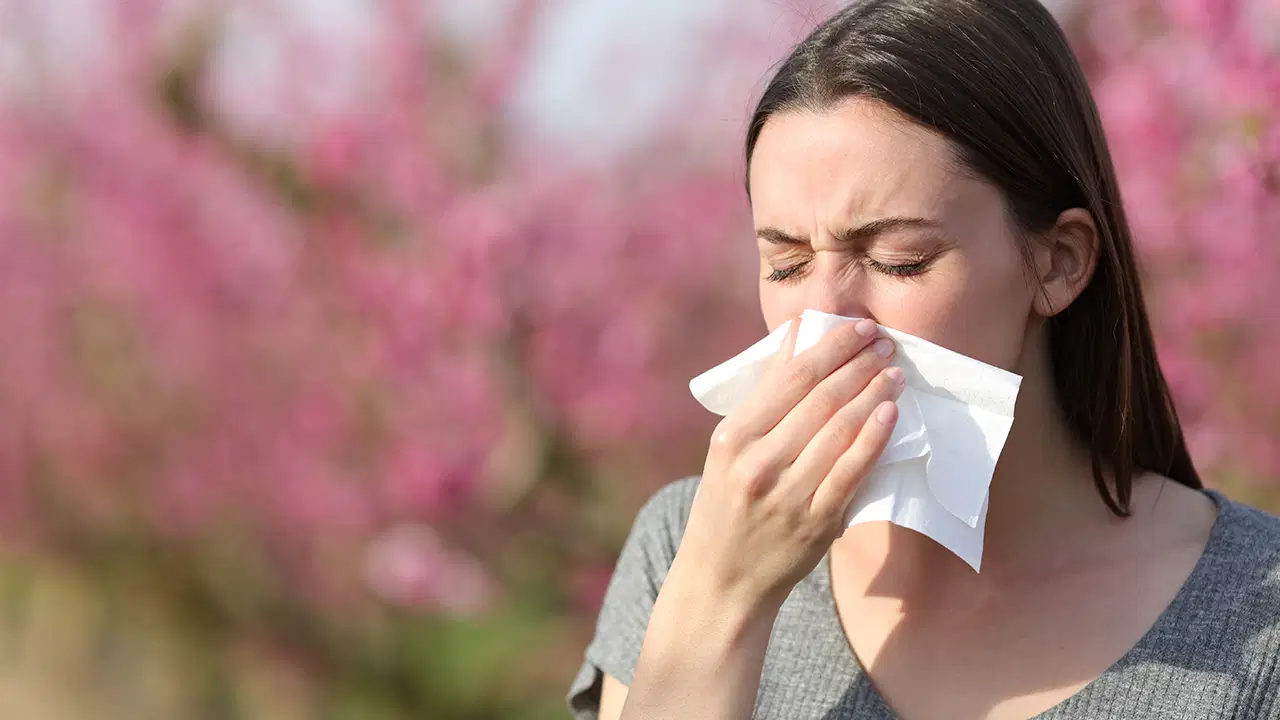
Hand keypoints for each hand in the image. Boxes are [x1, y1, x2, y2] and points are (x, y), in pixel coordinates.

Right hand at [675, 316, 903, 609]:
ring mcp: (788, 494)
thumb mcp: (729, 446)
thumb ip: (764, 394)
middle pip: (820, 399)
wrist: (722, 578)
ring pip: (840, 431)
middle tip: (886, 344)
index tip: (861, 329)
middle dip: (859, 365)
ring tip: (894, 374)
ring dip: (873, 395)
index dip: (832, 348)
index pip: (790, 378)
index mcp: (732, 436)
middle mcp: (757, 462)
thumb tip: (797, 336)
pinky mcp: (815, 522)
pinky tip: (890, 414)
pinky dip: (874, 438)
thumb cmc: (726, 503)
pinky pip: (852, 471)